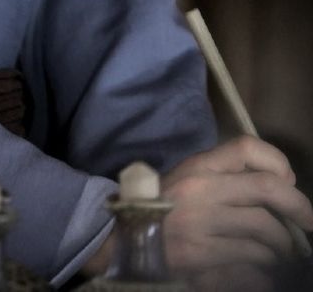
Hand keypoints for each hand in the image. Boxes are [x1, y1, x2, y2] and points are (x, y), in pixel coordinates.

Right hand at [162, 136, 312, 287]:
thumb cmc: (164, 206)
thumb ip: (225, 176)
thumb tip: (279, 182)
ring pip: (265, 232)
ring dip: (281, 246)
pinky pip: (249, 264)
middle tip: (309, 222)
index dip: (277, 161)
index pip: (246, 148)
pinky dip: (263, 270)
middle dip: (298, 207)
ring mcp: (202, 226)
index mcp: (199, 166)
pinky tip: (263, 272)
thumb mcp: (189, 178)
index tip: (290, 180)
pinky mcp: (202, 259)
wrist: (126, 239)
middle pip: (267, 189)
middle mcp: (203, 191)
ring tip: (282, 252)